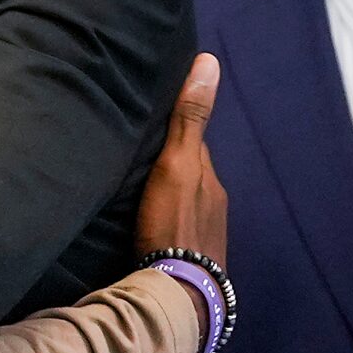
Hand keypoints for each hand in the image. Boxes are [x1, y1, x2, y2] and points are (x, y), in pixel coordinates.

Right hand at [136, 53, 226, 271]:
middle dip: (170, 164)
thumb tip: (210, 61)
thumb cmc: (175, 222)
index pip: (192, 144)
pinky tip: (150, 223)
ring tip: (140, 189)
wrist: (180, 290)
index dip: (173, 131)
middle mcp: (214, 201)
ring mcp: (207, 232)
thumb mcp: (178, 163)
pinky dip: (167, 218)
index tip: (150, 120)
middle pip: (190, 173)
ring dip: (168, 193)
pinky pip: (179, 226)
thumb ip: (189, 118)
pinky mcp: (193, 257)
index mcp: (210, 177)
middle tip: (138, 155)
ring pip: (185, 200)